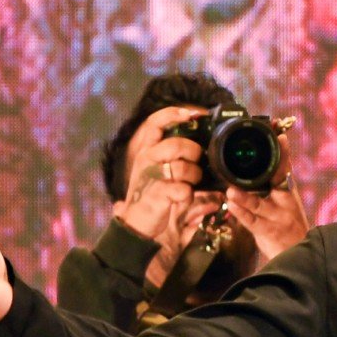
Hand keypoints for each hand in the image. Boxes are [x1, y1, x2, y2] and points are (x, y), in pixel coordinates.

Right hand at [114, 105, 206, 240]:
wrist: (137, 222)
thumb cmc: (153, 192)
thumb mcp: (158, 168)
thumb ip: (173, 153)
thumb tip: (199, 140)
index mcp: (146, 150)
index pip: (154, 123)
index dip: (173, 114)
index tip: (192, 114)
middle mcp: (146, 160)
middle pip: (175, 144)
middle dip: (193, 152)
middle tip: (196, 161)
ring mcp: (150, 177)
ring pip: (182, 168)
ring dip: (194, 175)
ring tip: (191, 182)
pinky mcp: (157, 195)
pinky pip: (183, 189)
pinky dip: (188, 194)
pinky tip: (183, 196)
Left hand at [223, 135, 310, 262]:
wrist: (297, 253)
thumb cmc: (286, 224)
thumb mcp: (285, 202)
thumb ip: (274, 183)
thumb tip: (262, 163)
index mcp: (288, 191)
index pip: (287, 169)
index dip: (284, 153)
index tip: (280, 137)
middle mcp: (285, 202)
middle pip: (279, 181)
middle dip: (273, 166)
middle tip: (259, 153)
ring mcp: (277, 217)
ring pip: (259, 204)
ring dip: (245, 197)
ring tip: (231, 190)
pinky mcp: (267, 232)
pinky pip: (252, 222)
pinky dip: (241, 213)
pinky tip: (232, 206)